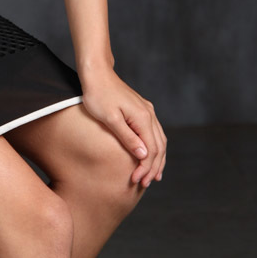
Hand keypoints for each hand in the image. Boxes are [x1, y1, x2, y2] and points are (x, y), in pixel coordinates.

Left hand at [80, 68, 166, 187]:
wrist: (97, 73)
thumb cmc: (98, 95)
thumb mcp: (110, 119)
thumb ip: (127, 137)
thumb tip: (143, 155)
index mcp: (143, 118)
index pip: (151, 150)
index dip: (145, 168)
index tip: (135, 181)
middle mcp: (149, 114)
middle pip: (159, 147)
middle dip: (153, 167)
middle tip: (144, 184)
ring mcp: (147, 111)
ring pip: (159, 140)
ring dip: (157, 159)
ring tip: (153, 176)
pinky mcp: (142, 110)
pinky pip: (154, 133)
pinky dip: (155, 147)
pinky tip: (150, 156)